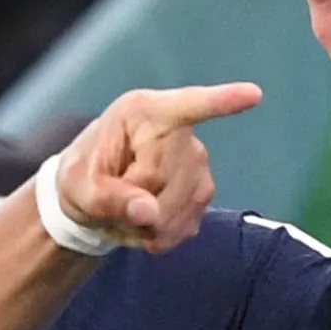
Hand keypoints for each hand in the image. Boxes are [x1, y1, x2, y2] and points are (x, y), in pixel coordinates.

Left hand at [51, 82, 263, 253]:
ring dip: (147, 225)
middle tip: (109, 203)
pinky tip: (142, 223)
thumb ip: (109, 200)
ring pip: (179, 207)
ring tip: (124, 213)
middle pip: (166, 179)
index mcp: (142, 113)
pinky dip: (160, 235)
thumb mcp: (78, 189)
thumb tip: (150, 213)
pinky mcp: (203, 189)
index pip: (186, 106)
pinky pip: (187, 223)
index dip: (220, 102)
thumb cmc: (82, 178)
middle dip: (136, 203)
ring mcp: (197, 160)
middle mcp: (178, 130)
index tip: (253, 94)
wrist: (92, 196)